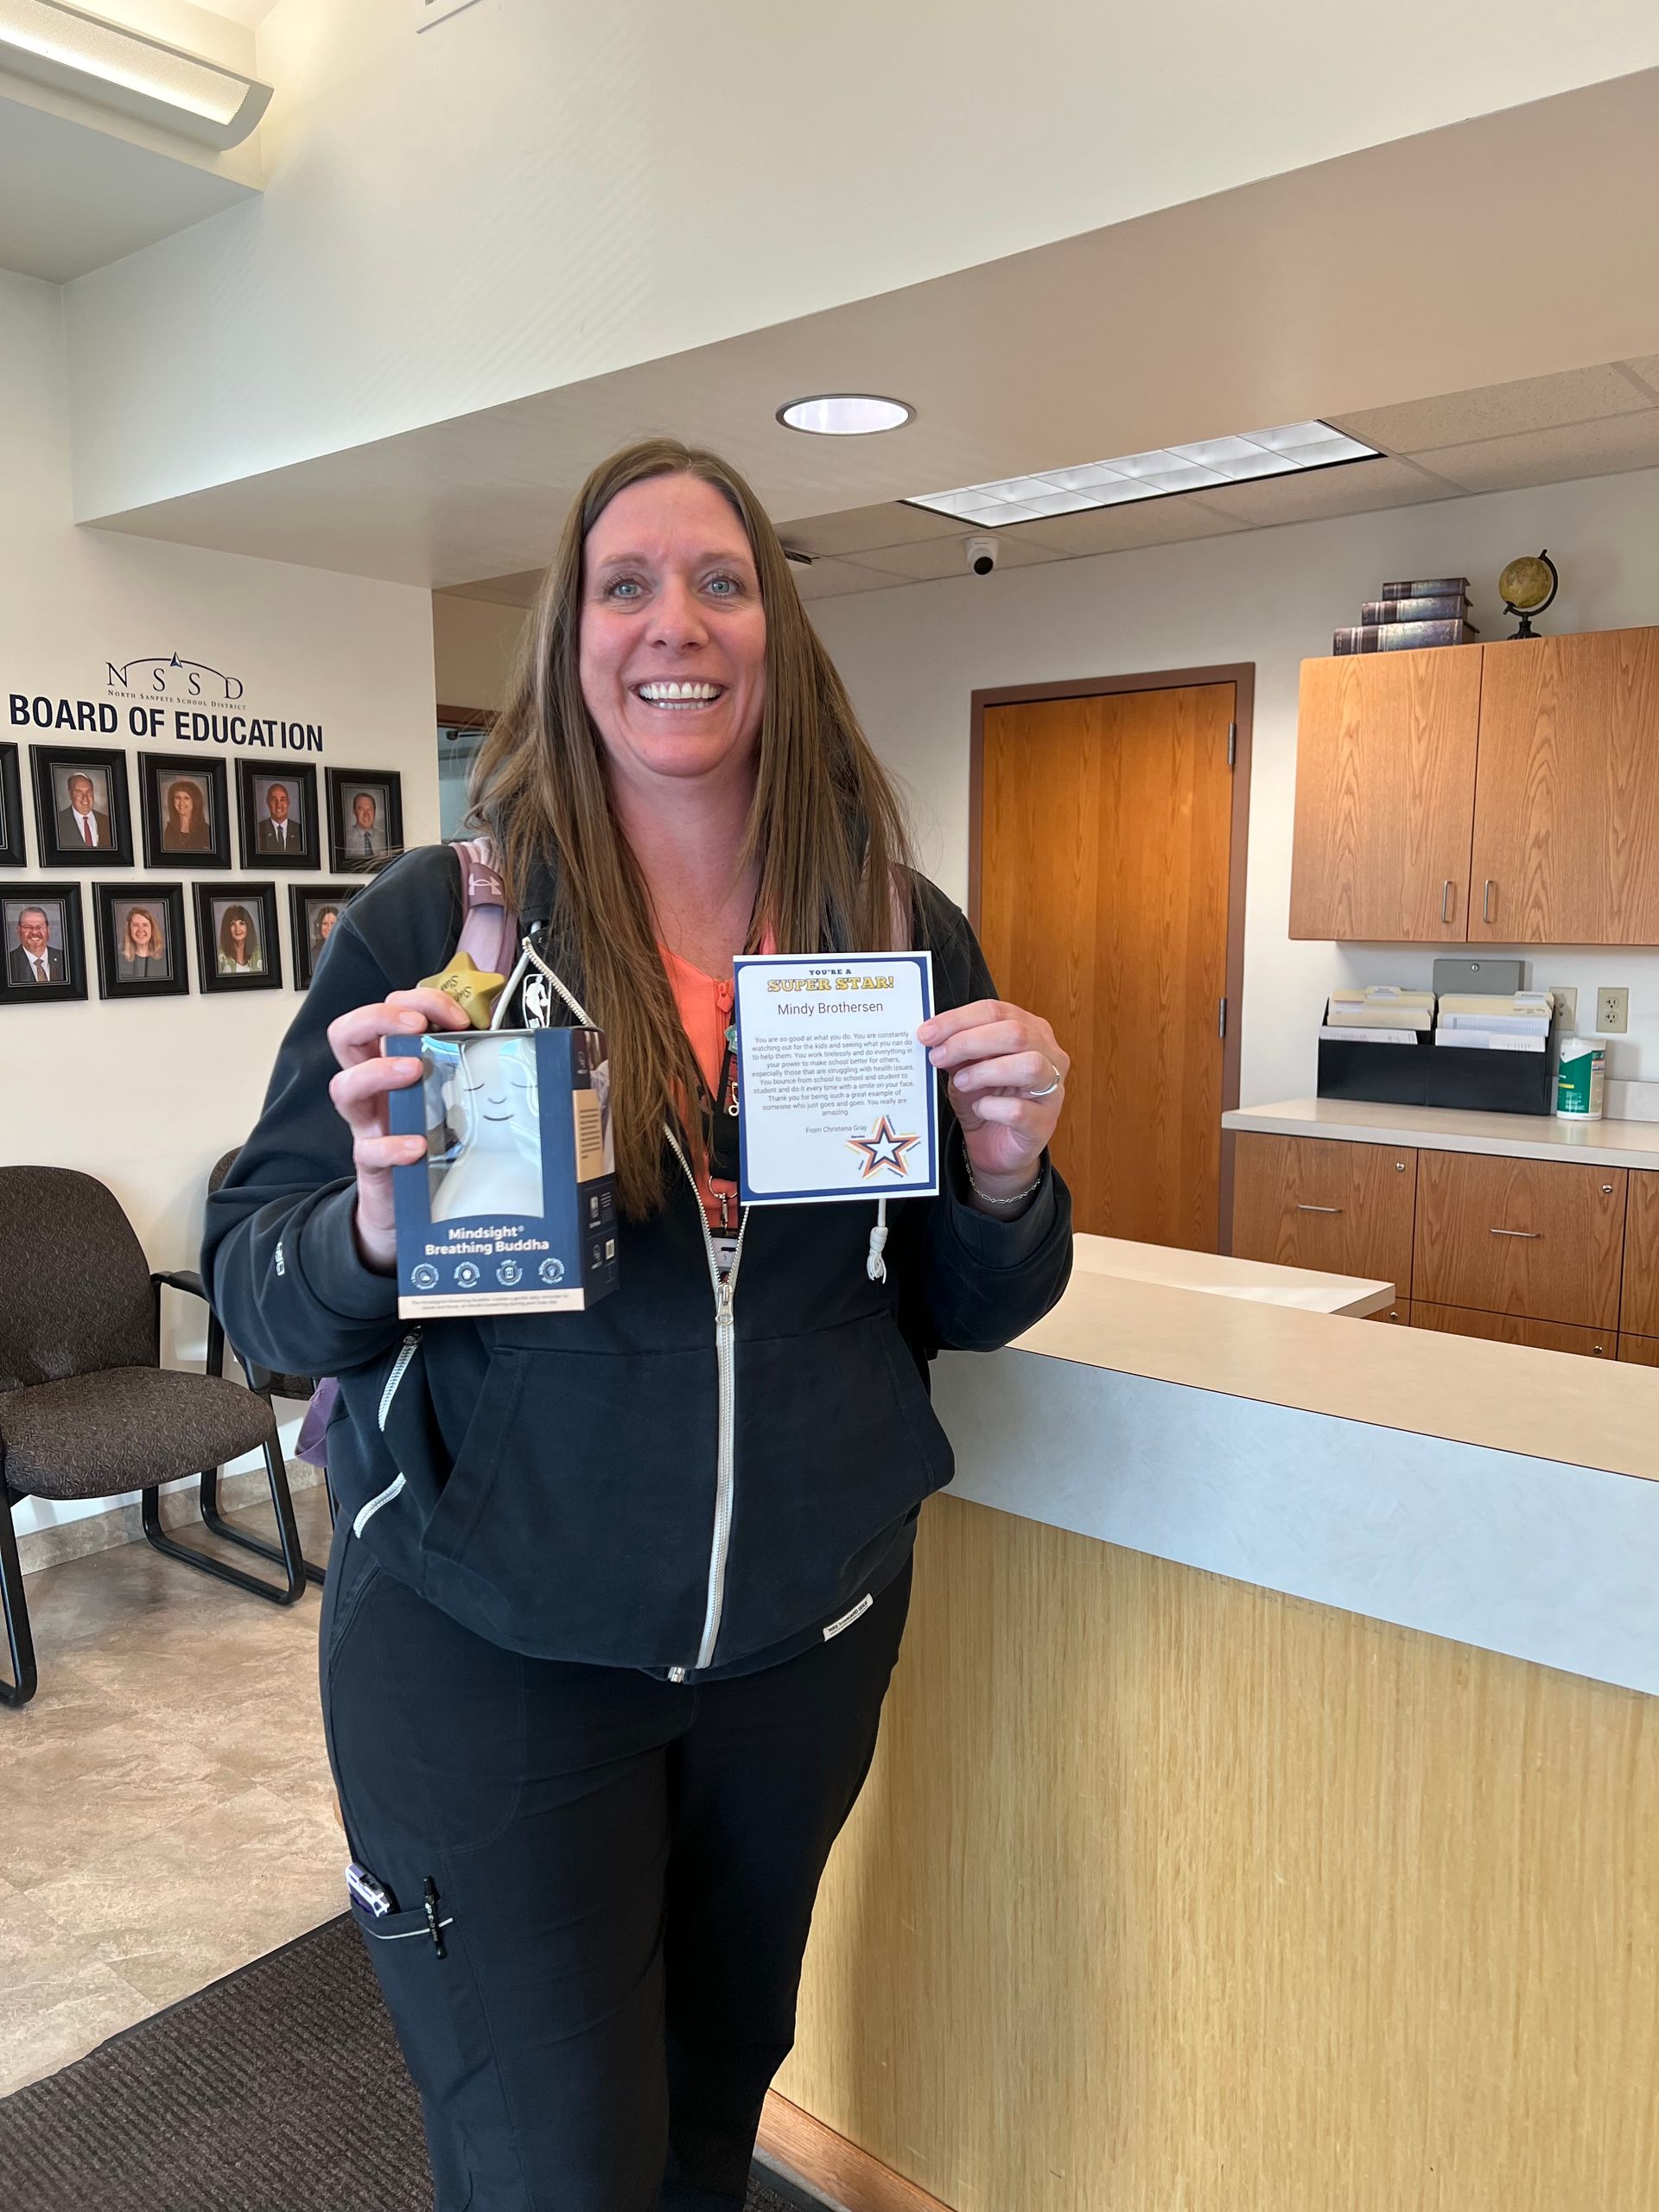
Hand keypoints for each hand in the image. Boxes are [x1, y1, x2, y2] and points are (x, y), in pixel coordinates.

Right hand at [327, 988, 471, 1270]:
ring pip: (343, 1087)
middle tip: (415, 1025)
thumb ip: (470, 1074)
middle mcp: (373, 1089)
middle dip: (378, 1017)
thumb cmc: (432, 1143)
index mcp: (393, 1063)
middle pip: (346, 1034)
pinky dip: (391, 1145)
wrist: (408, 1210)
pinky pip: (368, 1151)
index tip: (457, 1016)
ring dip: (377, 1072)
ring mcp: (368, 1126)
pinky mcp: (373, 1166)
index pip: (389, 1011)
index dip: (419, 1001)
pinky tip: (416, 1146)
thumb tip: (526, 1048)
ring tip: (412, 1071)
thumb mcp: (452, 1100)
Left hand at [917, 998, 1067, 1202]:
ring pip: (1028, 1065)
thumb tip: (932, 1034)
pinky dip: (991, 1107)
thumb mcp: (965, 1066)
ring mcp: (1052, 1089)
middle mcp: (1049, 1055)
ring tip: (960, 1082)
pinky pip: (1019, 1110)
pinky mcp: (1044, 1123)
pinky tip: (980, 1109)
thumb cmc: (986, 1099)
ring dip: (985, 1071)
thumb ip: (956, 1048)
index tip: (926, 1033)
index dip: (958, 1019)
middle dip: (968, 1042)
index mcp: (1031, 1030)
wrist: (995, 1145)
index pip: (997, 1011)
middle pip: (1015, 1032)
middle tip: (937, 1056)